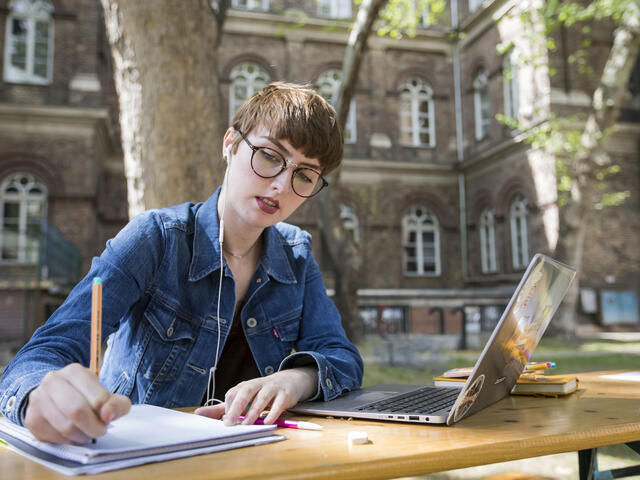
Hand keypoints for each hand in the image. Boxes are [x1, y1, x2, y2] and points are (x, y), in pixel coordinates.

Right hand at [24, 363, 130, 443]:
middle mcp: (53, 382)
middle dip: (94, 427)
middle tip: (100, 430)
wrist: (54, 396)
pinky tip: (72, 434)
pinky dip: (68, 441)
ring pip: (65, 427)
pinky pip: (54, 438)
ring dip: (82, 436)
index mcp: (74, 372)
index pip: (96, 398)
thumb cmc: (84, 396)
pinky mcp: (31, 419)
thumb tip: (108, 415)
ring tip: (87, 432)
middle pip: (77, 411)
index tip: (108, 419)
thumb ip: (116, 404)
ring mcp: (38, 400)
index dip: (107, 413)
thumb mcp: (104, 394)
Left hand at [195, 367, 316, 425]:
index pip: (233, 393)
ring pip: (261, 398)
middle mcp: (257, 385)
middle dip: (236, 407)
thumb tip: (197, 414)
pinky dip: (272, 413)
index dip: (228, 406)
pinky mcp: (285, 395)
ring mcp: (272, 389)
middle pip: (245, 392)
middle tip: (229, 423)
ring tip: (247, 424)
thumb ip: (221, 408)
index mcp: (245, 386)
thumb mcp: (242, 398)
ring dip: (253, 411)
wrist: (289, 381)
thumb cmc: (261, 392)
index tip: (224, 421)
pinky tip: (267, 422)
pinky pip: (278, 403)